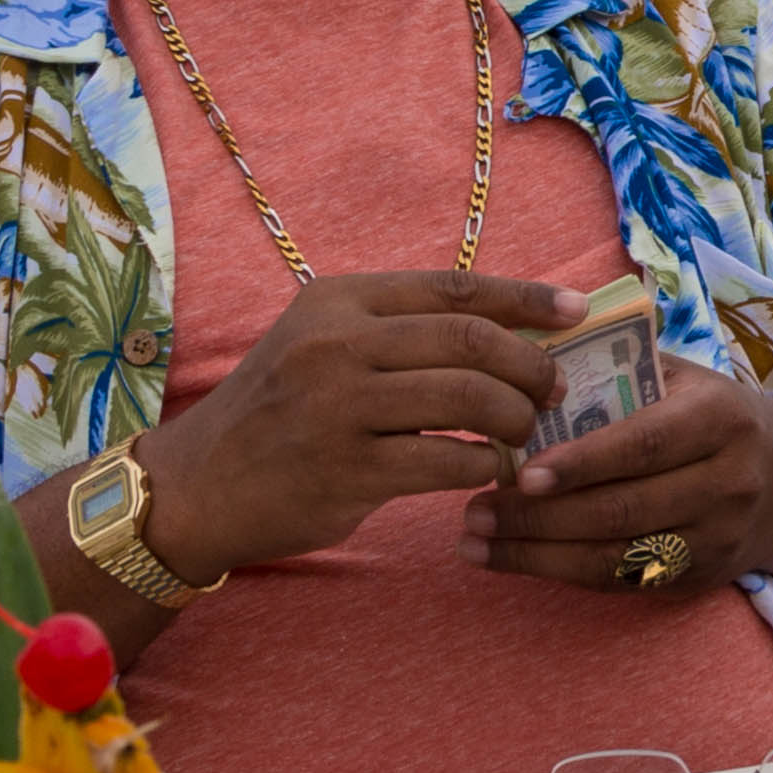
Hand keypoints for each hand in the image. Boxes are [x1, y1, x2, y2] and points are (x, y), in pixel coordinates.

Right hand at [154, 269, 577, 571]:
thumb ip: (398, 328)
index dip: (526, 297)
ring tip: (523, 432)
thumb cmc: (279, 412)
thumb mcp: (322, 343)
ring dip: (515, 418)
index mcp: (337, 298)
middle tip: (553, 389)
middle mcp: (337, 343)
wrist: (196, 485)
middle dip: (530, 365)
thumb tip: (510, 325)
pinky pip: (450, 461)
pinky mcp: (348, 471)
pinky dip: (486, 465)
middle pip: (472, 340)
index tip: (576, 310)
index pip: (455, 286)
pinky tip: (490, 469)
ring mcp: (340, 407)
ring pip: (470, 399)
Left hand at [468, 359, 772, 595]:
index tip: (518, 471)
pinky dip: (561, 573)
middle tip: (473, 512)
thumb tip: (524, 355)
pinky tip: (514, 560)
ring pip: (616, 556)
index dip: (580, 462)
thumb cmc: (712, 416)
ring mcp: (717, 537)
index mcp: (721, 418)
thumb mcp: (684, 378)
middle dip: (538, 516)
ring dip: (536, 554)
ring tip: (475, 542)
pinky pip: (622, 580)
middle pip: (622, 508)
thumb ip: (618, 367)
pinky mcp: (701, 577)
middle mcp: (728, 481)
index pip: (643, 444)